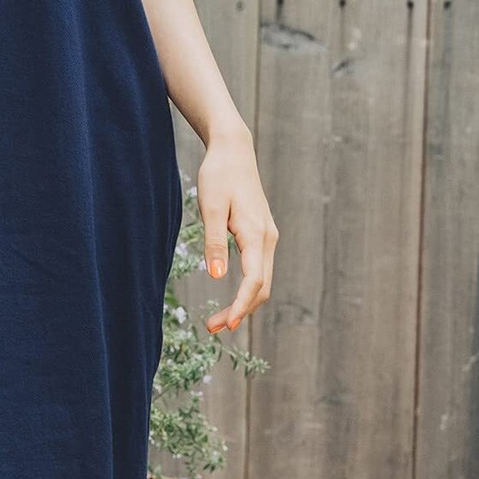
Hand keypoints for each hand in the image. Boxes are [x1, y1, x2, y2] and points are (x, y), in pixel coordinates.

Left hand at [197, 128, 277, 334]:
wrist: (233, 150)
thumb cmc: (219, 175)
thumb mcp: (210, 206)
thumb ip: (214, 242)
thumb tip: (215, 277)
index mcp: (256, 234)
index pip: (254, 281)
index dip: (240, 306)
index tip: (223, 324)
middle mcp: (268, 238)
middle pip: (261, 287)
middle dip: (240, 311)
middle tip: (211, 328)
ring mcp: (267, 236)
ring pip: (262, 280)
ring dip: (244, 302)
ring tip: (217, 319)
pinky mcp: (262, 234)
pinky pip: (259, 269)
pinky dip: (248, 288)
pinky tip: (233, 296)